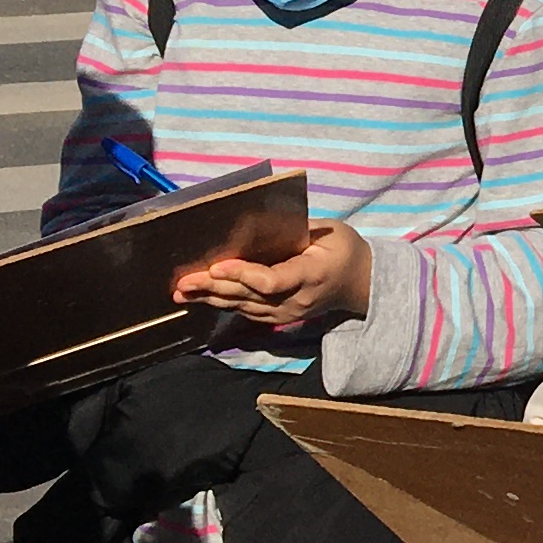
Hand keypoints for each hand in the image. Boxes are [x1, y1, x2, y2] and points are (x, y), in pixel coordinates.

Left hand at [176, 221, 373, 328]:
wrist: (361, 284)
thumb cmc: (345, 250)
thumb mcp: (331, 232)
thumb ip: (298, 230)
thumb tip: (260, 224)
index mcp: (311, 275)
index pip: (272, 280)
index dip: (243, 275)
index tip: (217, 267)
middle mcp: (295, 300)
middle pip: (249, 296)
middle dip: (213, 288)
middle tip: (184, 281)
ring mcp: (286, 313)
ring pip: (242, 306)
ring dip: (210, 299)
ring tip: (182, 292)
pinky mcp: (278, 317)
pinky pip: (245, 311)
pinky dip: (221, 304)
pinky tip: (200, 299)